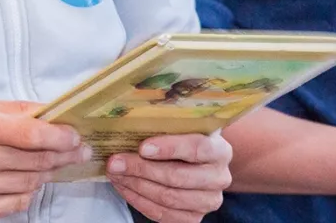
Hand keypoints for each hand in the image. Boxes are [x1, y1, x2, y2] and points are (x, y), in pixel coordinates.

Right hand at [0, 100, 91, 221]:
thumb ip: (17, 112)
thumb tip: (52, 114)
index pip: (33, 135)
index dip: (61, 137)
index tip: (75, 136)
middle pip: (37, 161)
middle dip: (64, 155)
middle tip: (78, 151)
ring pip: (30, 183)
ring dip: (46, 173)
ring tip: (53, 164)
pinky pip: (16, 204)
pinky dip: (27, 192)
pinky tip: (28, 181)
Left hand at [107, 132, 232, 222]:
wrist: (202, 167)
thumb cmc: (187, 142)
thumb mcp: (185, 129)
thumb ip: (167, 126)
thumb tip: (130, 122)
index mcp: (220, 150)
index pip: (196, 148)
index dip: (169, 148)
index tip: (142, 147)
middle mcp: (219, 178)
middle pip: (177, 177)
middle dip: (141, 169)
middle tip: (116, 162)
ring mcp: (208, 201)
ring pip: (167, 198)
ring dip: (135, 186)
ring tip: (116, 174)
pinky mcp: (194, 218)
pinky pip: (162, 214)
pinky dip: (138, 200)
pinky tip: (124, 187)